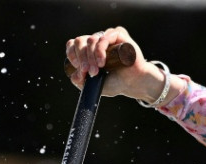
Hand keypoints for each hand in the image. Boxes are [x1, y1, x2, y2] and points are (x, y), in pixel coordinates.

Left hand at [65, 26, 181, 103]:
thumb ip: (80, 81)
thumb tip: (74, 75)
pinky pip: (104, 37)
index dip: (72, 55)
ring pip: (91, 40)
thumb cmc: (115, 83)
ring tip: (97, 71)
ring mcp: (107, 37)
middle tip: (89, 72)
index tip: (78, 68)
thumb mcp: (93, 85)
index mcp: (88, 50)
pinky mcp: (118, 35)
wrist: (133, 83)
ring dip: (91, 57)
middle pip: (80, 41)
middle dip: (82, 59)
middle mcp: (96, 41)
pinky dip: (100, 49)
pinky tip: (103, 61)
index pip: (73, 44)